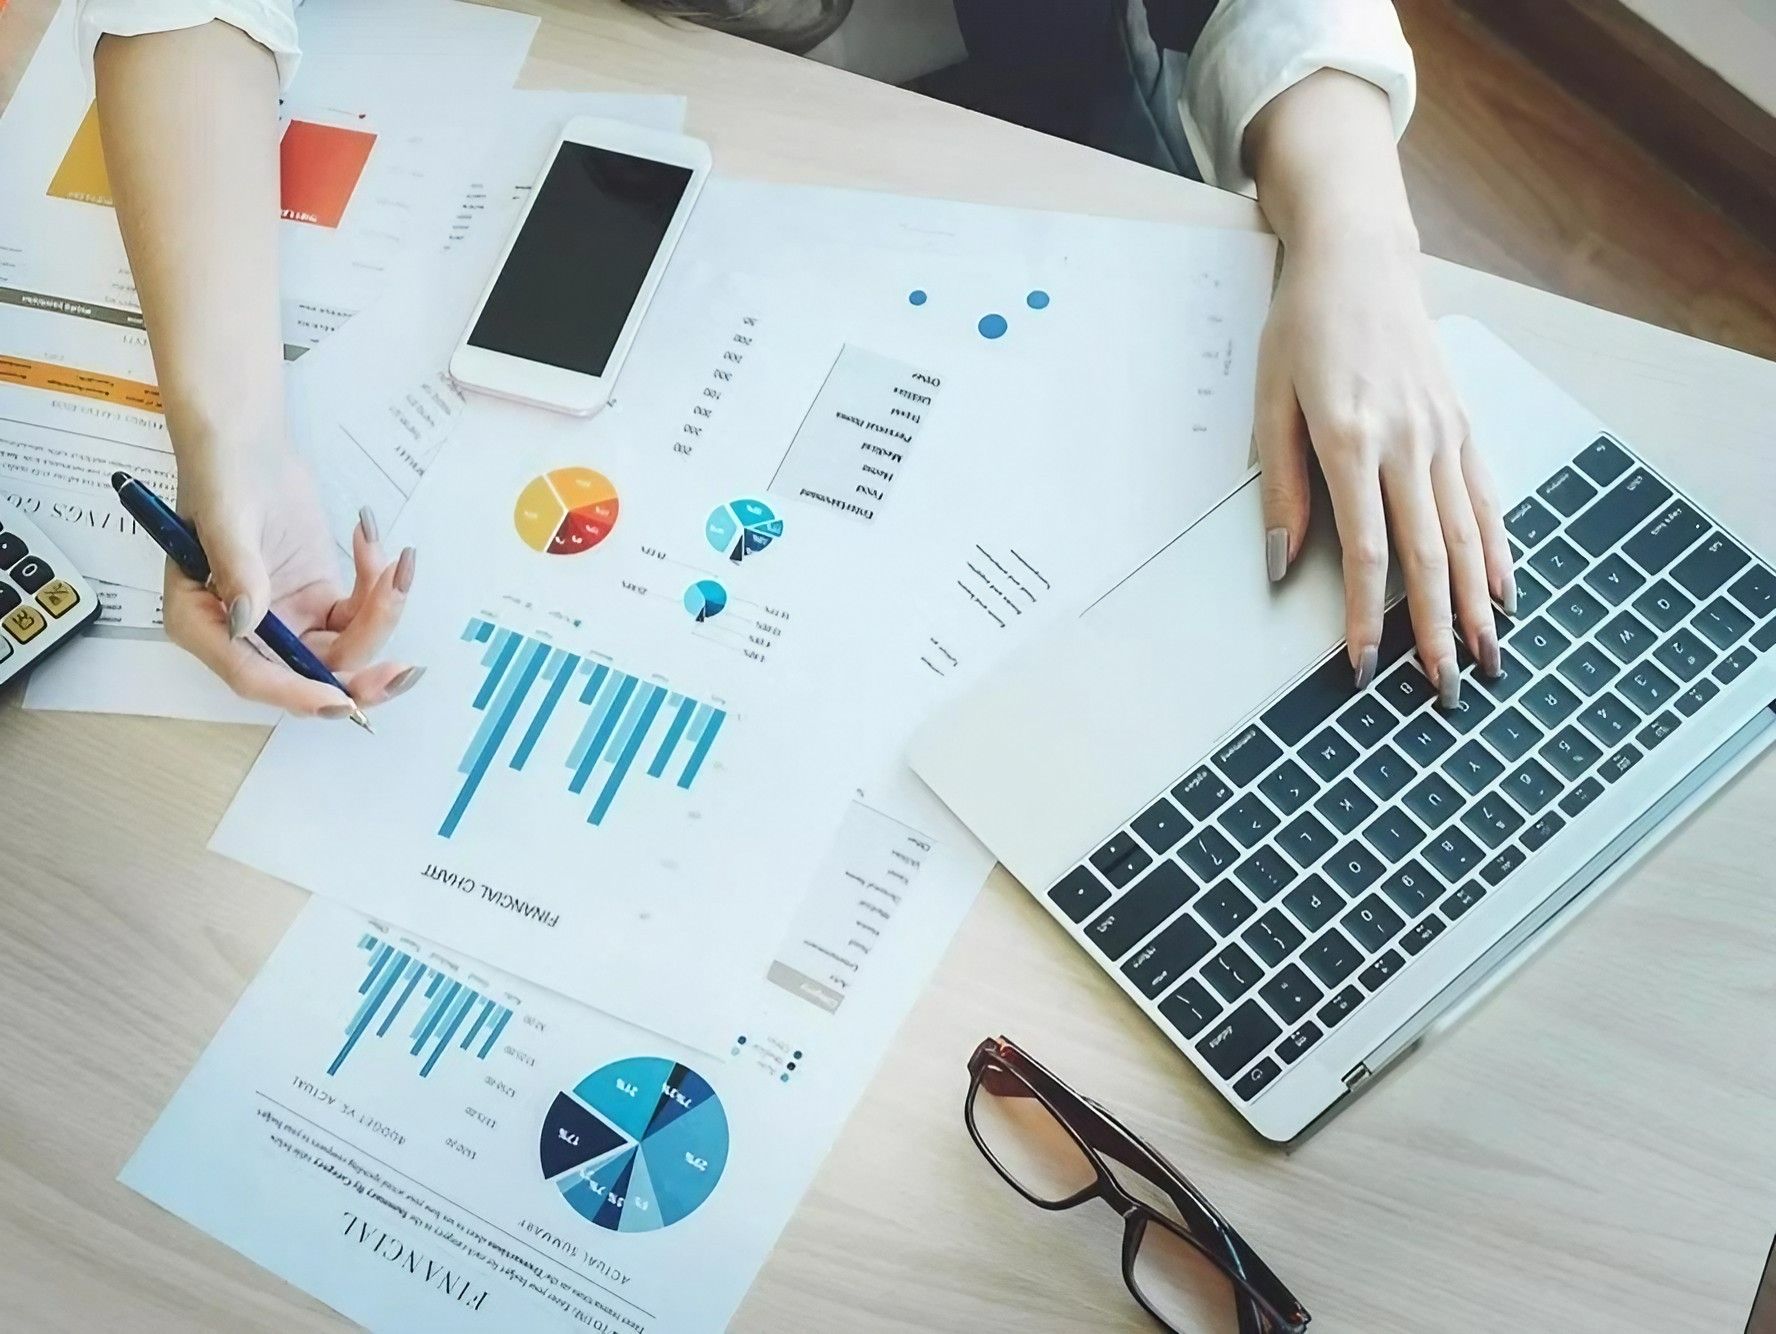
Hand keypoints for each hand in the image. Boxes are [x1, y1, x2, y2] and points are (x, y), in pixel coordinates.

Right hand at [164, 441, 422, 715]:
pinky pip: (359, 613)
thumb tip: (248, 623)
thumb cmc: (220, 473)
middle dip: (362, 677)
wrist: (245, 442)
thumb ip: (238, 570)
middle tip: (405, 672)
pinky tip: (374, 542)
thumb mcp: (224, 517)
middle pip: (309, 675)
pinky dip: (378, 587)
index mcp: (203, 623)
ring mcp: (287, 618)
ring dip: (382, 615)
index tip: (343, 702)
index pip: (253, 675)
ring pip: (345, 647)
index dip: (299, 694)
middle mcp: (245, 633)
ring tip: (398, 565)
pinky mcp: (318, 599)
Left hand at [1254, 233, 1513, 706]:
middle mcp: (1410, 441)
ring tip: (1486, 660)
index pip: (1369, 551)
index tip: (1365, 667)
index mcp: (1352, 440)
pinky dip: (1497, 551)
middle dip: (1436, 631)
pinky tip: (1502, 592)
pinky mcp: (1462, 423)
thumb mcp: (1270, 403)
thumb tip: (1281, 565)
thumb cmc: (1304, 329)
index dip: (1369, 617)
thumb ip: (1280, 488)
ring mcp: (1445, 432)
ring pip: (1467, 534)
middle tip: (1444, 691)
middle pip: (1429, 555)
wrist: (1359, 258)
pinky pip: (1485, 499)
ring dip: (1476, 604)